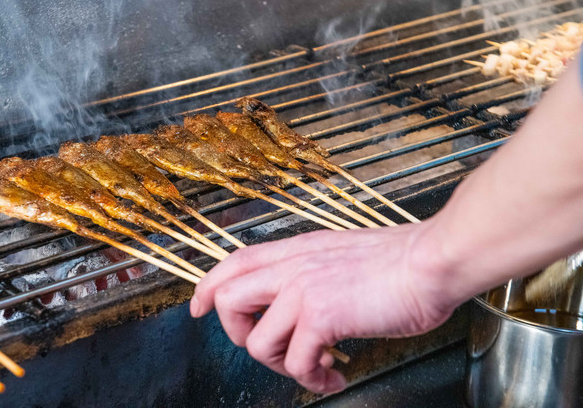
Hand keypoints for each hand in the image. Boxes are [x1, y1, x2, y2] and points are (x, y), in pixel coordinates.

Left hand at [190, 223, 456, 393]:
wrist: (431, 263)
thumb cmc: (399, 262)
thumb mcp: (341, 253)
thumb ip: (311, 270)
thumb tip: (296, 303)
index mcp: (295, 250)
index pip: (233, 262)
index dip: (207, 286)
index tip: (197, 306)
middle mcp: (292, 266)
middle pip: (226, 299)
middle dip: (238, 334)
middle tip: (272, 349)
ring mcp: (303, 289)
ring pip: (256, 341)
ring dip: (282, 364)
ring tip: (314, 364)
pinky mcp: (321, 315)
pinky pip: (296, 361)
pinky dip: (312, 377)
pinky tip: (334, 371)